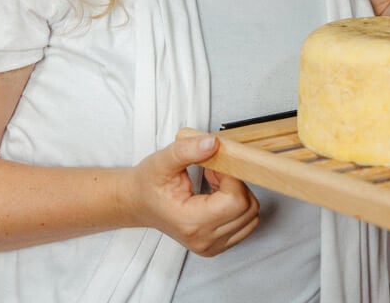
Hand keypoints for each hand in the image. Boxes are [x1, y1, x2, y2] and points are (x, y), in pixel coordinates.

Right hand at [132, 135, 258, 256]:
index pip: (235, 201)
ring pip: (251, 216)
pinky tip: (217, 196)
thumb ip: (188, 149)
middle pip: (247, 208)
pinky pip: (246, 223)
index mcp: (191, 222)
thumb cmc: (148, 184)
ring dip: (238, 194)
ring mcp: (212, 246)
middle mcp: (204, 239)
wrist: (138, 204)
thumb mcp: (163, 160)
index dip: (232, 177)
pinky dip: (238, 206)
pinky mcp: (218, 245)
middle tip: (214, 171)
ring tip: (214, 184)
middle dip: (236, 183)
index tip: (216, 165)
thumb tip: (214, 143)